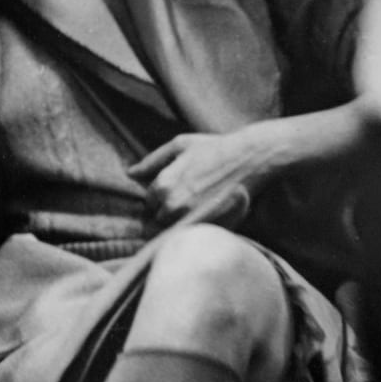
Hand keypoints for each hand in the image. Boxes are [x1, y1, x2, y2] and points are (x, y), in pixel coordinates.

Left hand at [127, 130, 271, 227]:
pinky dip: (194, 231)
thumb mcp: (179, 146)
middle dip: (168, 213)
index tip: (174, 194)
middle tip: (187, 202)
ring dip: (180, 223)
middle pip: (159, 219)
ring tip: (197, 210)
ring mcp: (192, 218)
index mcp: (162, 185)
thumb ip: (151, 161)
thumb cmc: (214, 147)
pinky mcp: (210, 226)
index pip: (149, 203)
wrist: (250, 157)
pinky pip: (192, 236)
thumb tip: (130, 173)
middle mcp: (172, 204)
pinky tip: (205, 219)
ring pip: (174, 230)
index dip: (159, 200)